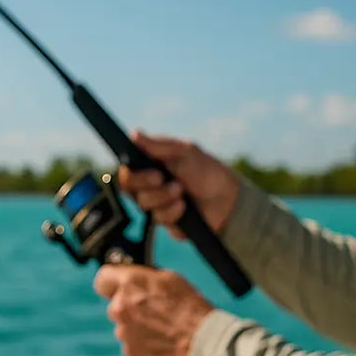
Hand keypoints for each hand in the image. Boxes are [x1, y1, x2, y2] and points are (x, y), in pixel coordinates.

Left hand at [93, 264, 214, 355]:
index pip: (103, 278)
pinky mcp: (130, 351)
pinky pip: (132, 342)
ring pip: (125, 324)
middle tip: (153, 308)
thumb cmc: (191, 309)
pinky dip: (143, 341)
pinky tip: (162, 339)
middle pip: (116, 304)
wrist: (202, 342)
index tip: (118, 285)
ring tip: (162, 326)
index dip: (111, 282)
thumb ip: (145, 278)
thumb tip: (137, 280)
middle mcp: (121, 307)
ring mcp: (124, 331)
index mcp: (130, 283)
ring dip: (138, 324)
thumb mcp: (171, 279)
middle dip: (130, 305)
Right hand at [118, 130, 240, 239]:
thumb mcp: (186, 152)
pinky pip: (160, 219)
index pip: (127, 171)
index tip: (151, 171)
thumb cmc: (207, 172)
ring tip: (181, 191)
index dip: (131, 173)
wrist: (228, 199)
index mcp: (151, 167)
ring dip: (163, 196)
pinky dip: (172, 212)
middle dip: (147, 184)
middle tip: (163, 179)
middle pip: (129, 189)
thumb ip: (159, 146)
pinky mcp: (166, 222)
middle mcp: (150, 186)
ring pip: (144, 204)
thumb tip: (134, 134)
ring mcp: (157, 205)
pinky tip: (185, 207)